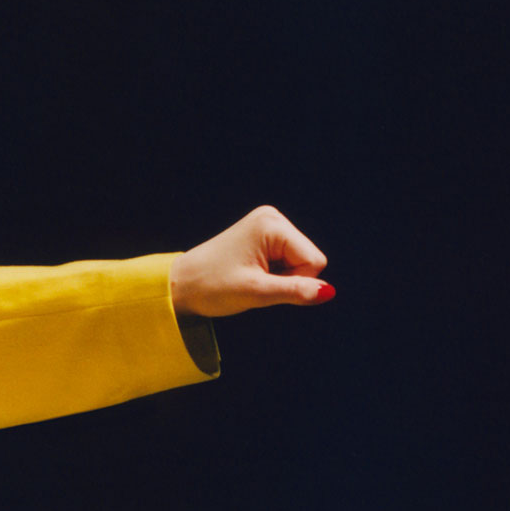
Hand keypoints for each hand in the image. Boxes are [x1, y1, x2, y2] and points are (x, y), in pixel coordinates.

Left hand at [170, 206, 332, 317]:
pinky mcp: (263, 235)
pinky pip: (287, 259)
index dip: (295, 281)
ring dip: (280, 277)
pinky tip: (251, 273)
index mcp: (271, 224)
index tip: (264, 284)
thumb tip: (327, 292)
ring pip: (300, 261)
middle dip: (288, 278)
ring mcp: (268, 225)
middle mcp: (272, 217)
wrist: (181, 284)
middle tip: (256, 282)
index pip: (314, 261)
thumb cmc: (211, 286)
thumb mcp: (256, 293)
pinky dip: (273, 273)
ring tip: (251, 277)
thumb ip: (295, 291)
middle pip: (309, 259)